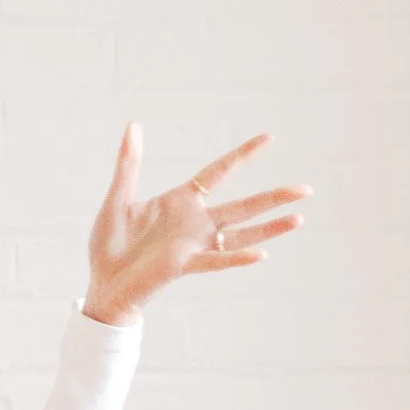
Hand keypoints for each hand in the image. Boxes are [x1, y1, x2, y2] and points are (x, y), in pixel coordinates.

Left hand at [82, 122, 309, 324]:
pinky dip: (238, 258)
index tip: (269, 138)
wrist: (102, 283)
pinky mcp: (184, 265)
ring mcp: (192, 245)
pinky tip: (262, 254)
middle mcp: (194, 222)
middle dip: (274, 197)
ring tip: (299, 219)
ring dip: (269, 228)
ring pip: (240, 234)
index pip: (219, 172)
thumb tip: (134, 126)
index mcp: (181, 202)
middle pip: (243, 205)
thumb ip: (128, 164)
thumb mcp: (117, 199)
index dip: (243, 155)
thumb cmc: (110, 245)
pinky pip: (216, 261)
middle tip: (307, 189)